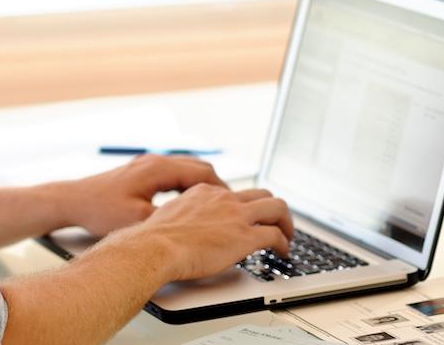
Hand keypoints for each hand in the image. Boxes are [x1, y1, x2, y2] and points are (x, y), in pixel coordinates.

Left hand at [59, 153, 228, 236]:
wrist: (73, 200)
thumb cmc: (100, 209)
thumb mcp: (138, 220)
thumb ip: (168, 220)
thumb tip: (193, 228)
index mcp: (158, 169)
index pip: (203, 172)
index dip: (223, 190)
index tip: (235, 205)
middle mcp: (155, 161)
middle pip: (199, 167)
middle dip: (217, 186)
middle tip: (230, 206)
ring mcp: (147, 165)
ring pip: (186, 169)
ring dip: (202, 185)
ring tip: (214, 206)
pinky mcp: (140, 172)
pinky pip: (174, 174)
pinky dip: (186, 185)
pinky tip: (187, 203)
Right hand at [137, 184, 292, 280]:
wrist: (156, 247)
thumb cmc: (156, 238)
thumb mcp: (172, 214)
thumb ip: (187, 214)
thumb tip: (188, 226)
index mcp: (205, 192)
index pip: (236, 193)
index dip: (246, 206)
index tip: (248, 217)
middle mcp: (224, 199)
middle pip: (262, 194)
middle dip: (274, 209)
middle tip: (277, 222)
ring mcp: (236, 216)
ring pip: (276, 208)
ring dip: (286, 222)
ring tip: (287, 236)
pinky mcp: (245, 236)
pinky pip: (275, 235)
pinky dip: (284, 244)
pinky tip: (282, 252)